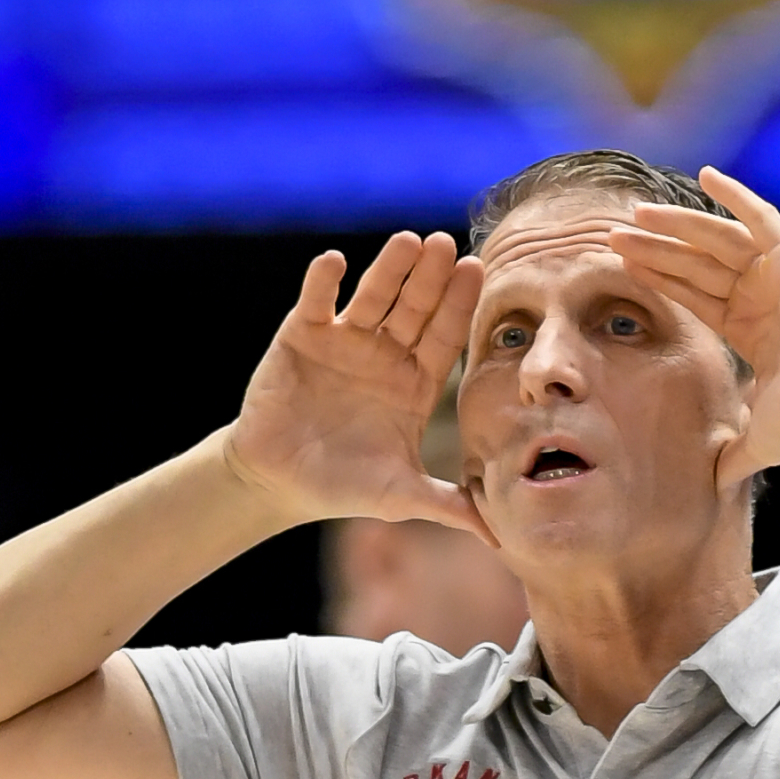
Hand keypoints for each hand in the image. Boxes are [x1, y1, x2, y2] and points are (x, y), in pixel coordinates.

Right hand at [225, 231, 491, 541]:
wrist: (279, 480)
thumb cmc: (343, 486)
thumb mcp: (401, 495)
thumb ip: (448, 506)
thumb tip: (500, 536)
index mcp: (416, 383)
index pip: (445, 336)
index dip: (459, 306)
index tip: (478, 272)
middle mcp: (386, 354)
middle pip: (415, 308)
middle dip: (431, 277)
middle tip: (447, 244)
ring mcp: (346, 340)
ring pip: (373, 296)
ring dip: (388, 268)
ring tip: (406, 242)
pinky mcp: (303, 335)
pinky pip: (317, 301)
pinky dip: (323, 281)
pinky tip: (334, 262)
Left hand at [608, 167, 779, 488]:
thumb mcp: (756, 440)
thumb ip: (732, 455)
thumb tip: (714, 489)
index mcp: (749, 329)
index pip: (692, 295)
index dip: (657, 279)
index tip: (620, 266)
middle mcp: (760, 296)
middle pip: (695, 263)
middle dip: (654, 249)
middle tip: (612, 235)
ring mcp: (778, 273)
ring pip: (715, 239)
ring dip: (676, 224)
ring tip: (637, 214)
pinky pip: (760, 216)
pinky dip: (735, 194)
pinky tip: (706, 174)